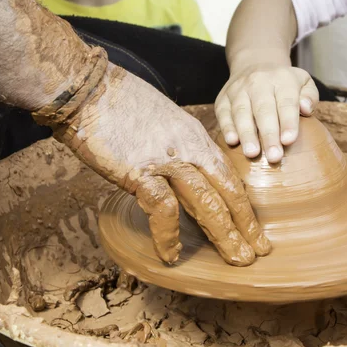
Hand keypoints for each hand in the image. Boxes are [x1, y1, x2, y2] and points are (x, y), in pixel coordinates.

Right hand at [57, 65, 270, 265]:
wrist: (88, 88)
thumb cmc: (120, 102)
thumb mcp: (163, 120)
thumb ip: (178, 146)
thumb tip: (183, 170)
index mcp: (195, 137)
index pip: (228, 176)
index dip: (243, 203)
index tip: (253, 225)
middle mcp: (189, 149)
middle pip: (227, 191)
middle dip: (246, 224)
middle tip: (259, 250)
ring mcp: (167, 162)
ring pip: (208, 203)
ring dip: (224, 234)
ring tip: (237, 258)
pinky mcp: (141, 172)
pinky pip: (163, 210)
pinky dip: (169, 236)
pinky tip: (171, 255)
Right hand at [215, 63, 318, 162]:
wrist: (254, 64)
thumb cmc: (283, 83)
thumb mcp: (303, 82)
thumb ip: (310, 95)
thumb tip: (305, 109)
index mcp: (282, 79)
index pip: (286, 102)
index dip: (287, 122)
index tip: (288, 140)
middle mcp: (258, 82)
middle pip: (263, 110)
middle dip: (268, 134)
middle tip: (273, 156)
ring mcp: (238, 90)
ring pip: (241, 112)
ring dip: (247, 134)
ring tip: (252, 154)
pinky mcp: (223, 99)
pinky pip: (224, 114)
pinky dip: (227, 128)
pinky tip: (232, 142)